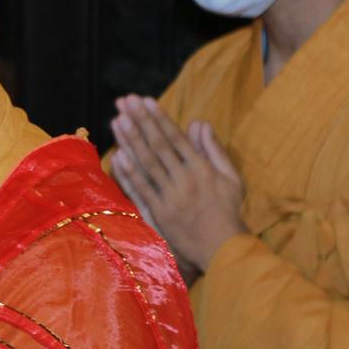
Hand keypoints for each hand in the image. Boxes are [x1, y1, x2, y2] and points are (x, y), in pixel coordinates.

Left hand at [110, 95, 247, 282]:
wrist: (222, 247)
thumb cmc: (227, 210)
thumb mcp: (231, 177)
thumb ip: (213, 149)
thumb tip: (199, 123)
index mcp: (202, 169)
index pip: (176, 138)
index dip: (159, 119)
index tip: (145, 101)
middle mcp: (184, 179)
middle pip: (157, 145)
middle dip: (140, 121)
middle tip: (125, 101)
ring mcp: (170, 195)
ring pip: (146, 163)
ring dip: (130, 141)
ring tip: (117, 119)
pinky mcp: (159, 211)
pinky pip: (141, 189)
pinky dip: (129, 172)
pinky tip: (118, 155)